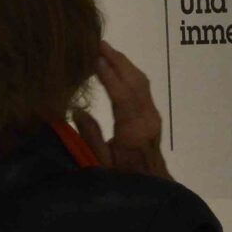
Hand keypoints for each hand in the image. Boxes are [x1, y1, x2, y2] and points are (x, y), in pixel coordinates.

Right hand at [94, 44, 169, 177]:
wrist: (150, 188)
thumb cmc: (122, 180)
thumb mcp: (100, 164)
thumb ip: (90, 136)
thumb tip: (78, 109)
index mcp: (134, 132)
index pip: (122, 97)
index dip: (109, 76)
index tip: (95, 58)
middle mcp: (147, 119)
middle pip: (135, 82)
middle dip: (117, 60)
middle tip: (98, 43)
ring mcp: (153, 115)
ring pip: (141, 81)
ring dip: (124, 63)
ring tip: (105, 49)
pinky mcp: (153, 115)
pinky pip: (143, 88)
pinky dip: (130, 73)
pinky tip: (117, 66)